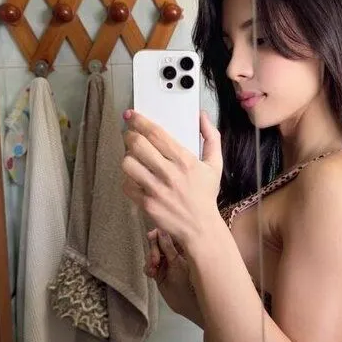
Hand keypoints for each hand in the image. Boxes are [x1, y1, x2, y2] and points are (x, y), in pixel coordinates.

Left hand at [122, 110, 222, 253]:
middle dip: (129, 136)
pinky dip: (128, 179)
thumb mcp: (215, 165)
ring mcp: (156, 190)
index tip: (132, 114)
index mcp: (184, 160)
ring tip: (132, 157)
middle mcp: (169, 173)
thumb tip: (202, 116)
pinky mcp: (147, 204)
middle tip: (129, 135)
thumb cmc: (205, 195)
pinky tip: (135, 178)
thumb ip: (211, 137)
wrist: (200, 227)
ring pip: (128, 164)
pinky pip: (127, 185)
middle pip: (138, 145)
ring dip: (127, 158)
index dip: (140, 121)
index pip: (156, 134)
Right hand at [145, 229, 201, 323]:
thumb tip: (161, 230)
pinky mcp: (158, 272)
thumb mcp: (177, 262)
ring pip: (150, 253)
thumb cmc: (188, 282)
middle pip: (156, 242)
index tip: (152, 237)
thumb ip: (168, 247)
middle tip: (155, 260)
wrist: (185, 303)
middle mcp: (172, 252)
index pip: (167, 233)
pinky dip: (148, 268)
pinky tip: (152, 275)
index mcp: (181, 246)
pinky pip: (148, 265)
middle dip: (153, 249)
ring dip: (149, 260)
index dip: (158, 234)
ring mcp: (165, 262)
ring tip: (154, 269)